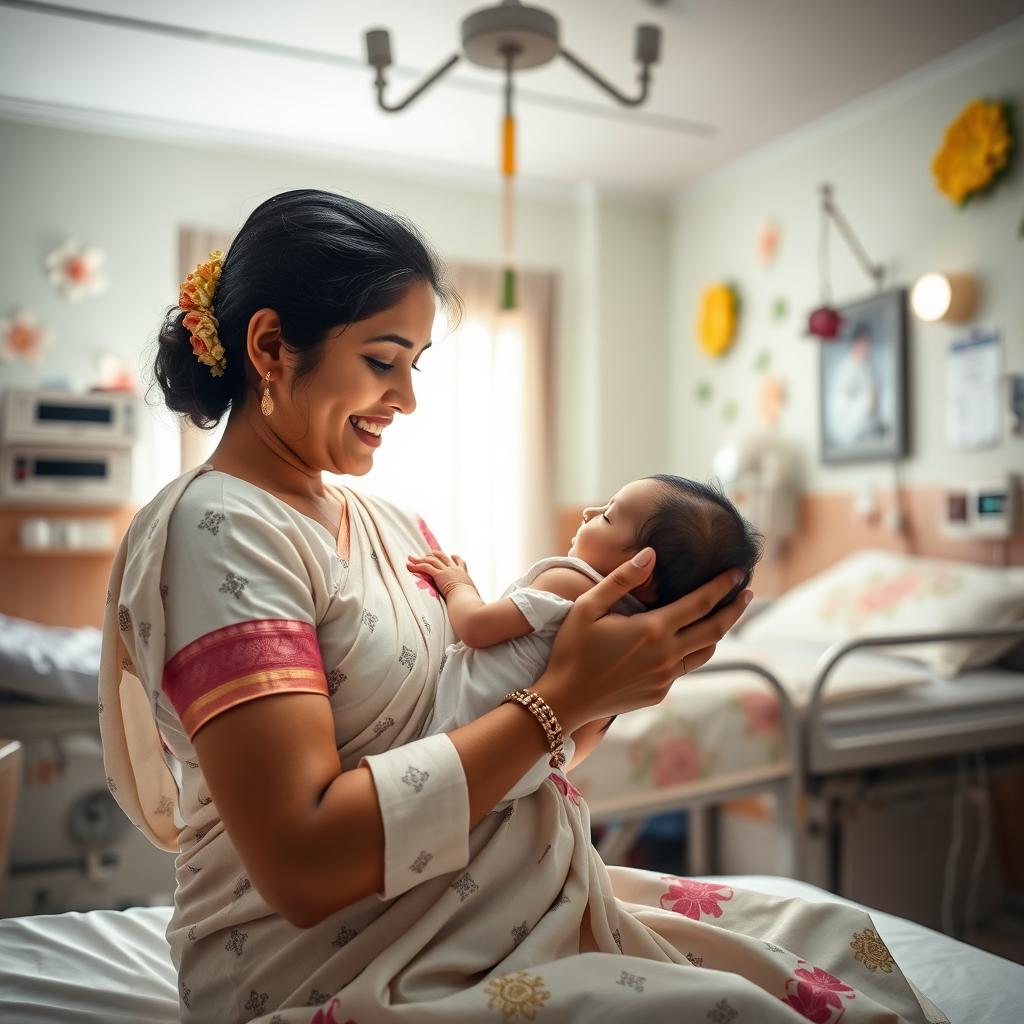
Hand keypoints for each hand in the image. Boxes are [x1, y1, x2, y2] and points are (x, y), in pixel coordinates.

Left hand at [407, 550, 476, 598]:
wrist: (466, 601)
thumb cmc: (469, 602)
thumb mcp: (471, 596)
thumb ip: (469, 596)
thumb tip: (471, 604)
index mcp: (464, 574)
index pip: (460, 562)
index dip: (455, 558)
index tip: (452, 555)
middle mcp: (455, 569)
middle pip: (444, 557)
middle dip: (436, 554)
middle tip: (430, 553)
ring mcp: (447, 571)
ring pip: (432, 560)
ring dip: (422, 559)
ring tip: (414, 558)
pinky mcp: (439, 575)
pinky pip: (426, 567)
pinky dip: (416, 566)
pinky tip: (409, 566)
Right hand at [534, 548, 751, 733]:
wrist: (564, 700)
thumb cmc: (571, 649)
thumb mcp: (588, 606)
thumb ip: (622, 579)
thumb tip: (651, 554)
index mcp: (652, 630)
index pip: (700, 603)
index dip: (722, 586)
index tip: (738, 572)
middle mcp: (666, 655)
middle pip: (715, 629)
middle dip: (735, 608)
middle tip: (746, 592)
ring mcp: (665, 678)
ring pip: (705, 652)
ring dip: (718, 632)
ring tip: (723, 616)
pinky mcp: (659, 693)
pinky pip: (684, 668)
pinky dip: (692, 651)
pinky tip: (686, 641)